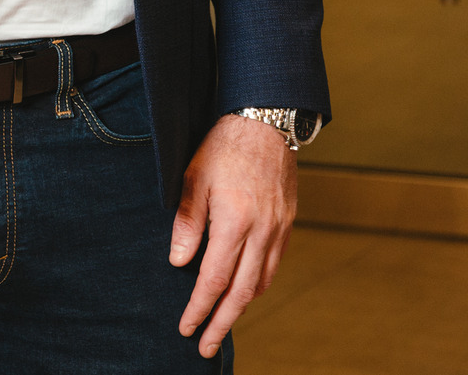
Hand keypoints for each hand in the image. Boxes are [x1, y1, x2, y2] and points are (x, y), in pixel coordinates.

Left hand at [168, 112, 296, 358]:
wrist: (266, 120)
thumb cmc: (224, 145)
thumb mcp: (194, 177)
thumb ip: (187, 223)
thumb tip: (179, 264)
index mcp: (235, 221)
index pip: (214, 280)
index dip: (199, 308)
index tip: (186, 327)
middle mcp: (262, 231)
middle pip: (242, 293)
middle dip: (222, 323)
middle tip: (206, 347)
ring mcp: (279, 229)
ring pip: (262, 282)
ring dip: (242, 307)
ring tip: (222, 323)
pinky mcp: (288, 223)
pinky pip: (274, 265)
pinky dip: (258, 284)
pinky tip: (245, 290)